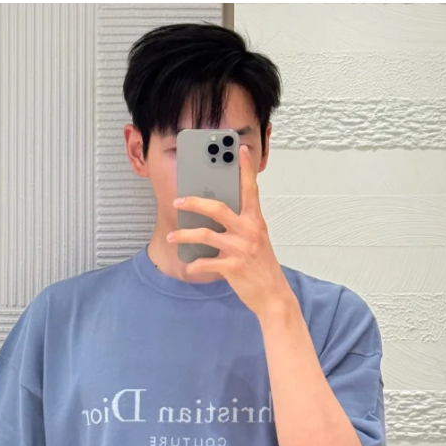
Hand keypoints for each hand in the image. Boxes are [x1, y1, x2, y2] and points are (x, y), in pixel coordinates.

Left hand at [167, 144, 293, 317]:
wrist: (273, 295)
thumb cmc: (262, 267)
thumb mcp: (256, 241)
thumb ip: (241, 226)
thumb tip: (217, 215)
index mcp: (255, 221)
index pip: (250, 189)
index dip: (245, 168)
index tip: (240, 150)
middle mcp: (248, 231)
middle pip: (217, 208)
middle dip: (194, 202)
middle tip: (178, 201)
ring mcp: (240, 249)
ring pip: (205, 235)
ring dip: (184, 235)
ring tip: (172, 237)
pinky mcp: (232, 267)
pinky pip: (205, 263)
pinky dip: (194, 265)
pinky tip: (188, 266)